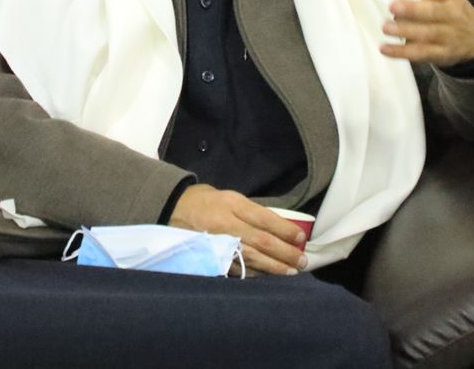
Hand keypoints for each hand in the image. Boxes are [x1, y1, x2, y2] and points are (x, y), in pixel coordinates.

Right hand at [168, 185, 307, 276]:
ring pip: (252, 259)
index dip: (285, 230)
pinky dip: (256, 273)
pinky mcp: (211, 257)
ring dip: (275, 267)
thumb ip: (250, 211)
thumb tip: (276, 226)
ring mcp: (218, 243)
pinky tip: (268, 277)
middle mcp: (226, 224)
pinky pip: (238, 268)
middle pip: (262, 241)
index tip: (301, 238)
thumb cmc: (204, 200)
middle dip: (285, 253)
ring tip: (292, 271)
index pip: (265, 219)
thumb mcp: (228, 196)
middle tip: (303, 260)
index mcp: (232, 203)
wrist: (171, 209)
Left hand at [381, 0, 473, 66]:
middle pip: (434, 13)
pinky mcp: (440, 54)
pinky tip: (384, 49)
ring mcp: (448, 36)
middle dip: (414, 10)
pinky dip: (403, 54)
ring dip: (405, 33)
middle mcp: (452, 13)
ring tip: (385, 28)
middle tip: (392, 6)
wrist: (473, 34)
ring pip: (427, 35)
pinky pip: (422, 55)